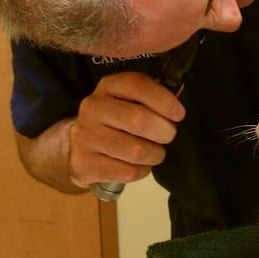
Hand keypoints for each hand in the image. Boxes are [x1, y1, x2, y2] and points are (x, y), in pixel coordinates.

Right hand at [68, 72, 184, 186]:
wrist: (80, 149)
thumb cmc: (117, 123)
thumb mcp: (131, 102)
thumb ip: (153, 100)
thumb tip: (176, 110)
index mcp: (108, 87)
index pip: (136, 84)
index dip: (163, 99)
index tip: (178, 114)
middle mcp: (93, 108)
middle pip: (139, 120)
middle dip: (164, 132)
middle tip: (167, 135)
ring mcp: (86, 136)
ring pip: (136, 151)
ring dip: (154, 155)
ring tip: (153, 152)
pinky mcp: (85, 164)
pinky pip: (128, 172)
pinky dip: (141, 171)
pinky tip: (136, 165)